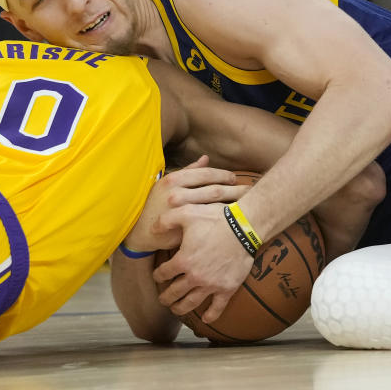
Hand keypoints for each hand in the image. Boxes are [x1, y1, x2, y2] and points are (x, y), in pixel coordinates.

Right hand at [124, 155, 246, 251]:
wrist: (140, 231)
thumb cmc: (155, 205)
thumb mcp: (167, 184)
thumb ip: (187, 171)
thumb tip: (206, 158)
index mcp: (175, 180)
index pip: (207, 175)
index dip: (224, 176)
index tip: (234, 179)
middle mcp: (179, 194)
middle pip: (215, 190)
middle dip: (235, 190)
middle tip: (249, 190)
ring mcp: (184, 213)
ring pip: (216, 206)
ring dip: (234, 204)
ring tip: (248, 205)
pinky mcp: (187, 229)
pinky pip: (210, 222)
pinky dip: (224, 219)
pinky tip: (234, 219)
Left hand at [152, 200, 254, 322]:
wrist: (244, 228)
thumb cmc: (215, 218)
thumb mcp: (186, 213)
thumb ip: (165, 220)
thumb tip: (152, 229)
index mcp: (183, 260)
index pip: (163, 272)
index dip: (158, 274)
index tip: (158, 274)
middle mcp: (194, 276)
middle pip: (174, 292)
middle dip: (166, 297)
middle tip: (163, 299)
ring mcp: (211, 285)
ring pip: (191, 303)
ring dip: (181, 308)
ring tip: (176, 310)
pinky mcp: (227, 288)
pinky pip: (217, 307)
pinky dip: (211, 315)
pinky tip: (205, 319)